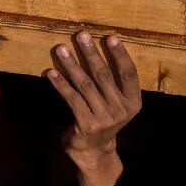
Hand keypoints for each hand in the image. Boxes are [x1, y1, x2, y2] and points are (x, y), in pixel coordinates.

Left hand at [46, 32, 139, 185]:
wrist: (93, 150)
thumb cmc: (103, 119)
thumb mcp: (117, 103)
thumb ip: (113, 83)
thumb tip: (97, 48)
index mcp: (133, 101)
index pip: (129, 73)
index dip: (120, 54)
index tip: (110, 37)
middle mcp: (121, 109)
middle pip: (104, 75)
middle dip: (91, 53)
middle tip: (81, 35)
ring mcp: (104, 118)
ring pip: (85, 85)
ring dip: (71, 65)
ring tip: (61, 48)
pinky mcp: (86, 124)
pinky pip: (71, 98)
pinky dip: (60, 84)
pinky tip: (52, 72)